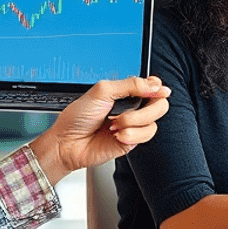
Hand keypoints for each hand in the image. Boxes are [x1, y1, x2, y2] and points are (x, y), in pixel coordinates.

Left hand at [28, 76, 170, 184]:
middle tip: (127, 112)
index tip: (155, 90)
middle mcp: (132, 108)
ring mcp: (133, 125)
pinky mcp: (133, 141)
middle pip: (160, 104)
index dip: (157, 88)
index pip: (153, 86)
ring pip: (154, 121)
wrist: (67, 143)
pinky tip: (117, 135)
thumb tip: (155, 85)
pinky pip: (146, 135)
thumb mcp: (102, 91)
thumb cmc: (77, 118)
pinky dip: (131, 135)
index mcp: (125, 93)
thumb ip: (131, 85)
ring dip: (133, 122)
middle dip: (145, 109)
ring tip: (114, 125)